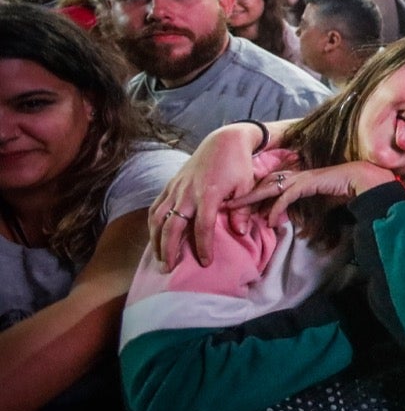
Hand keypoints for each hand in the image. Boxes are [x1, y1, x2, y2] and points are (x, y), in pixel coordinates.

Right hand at [149, 123, 260, 266]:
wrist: (223, 141)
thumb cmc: (238, 164)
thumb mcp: (246, 186)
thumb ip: (242, 210)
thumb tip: (239, 233)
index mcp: (209, 194)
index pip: (202, 227)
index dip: (203, 247)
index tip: (205, 263)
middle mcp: (187, 193)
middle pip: (172, 226)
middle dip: (169, 250)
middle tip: (169, 269)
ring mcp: (176, 188)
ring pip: (158, 218)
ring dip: (156, 240)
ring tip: (159, 259)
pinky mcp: (170, 184)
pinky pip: (155, 207)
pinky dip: (152, 224)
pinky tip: (154, 237)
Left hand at [225, 161, 393, 227]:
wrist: (367, 182)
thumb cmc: (348, 192)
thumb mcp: (322, 203)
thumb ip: (308, 210)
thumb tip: (300, 228)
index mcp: (299, 178)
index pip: (272, 184)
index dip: (255, 194)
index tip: (240, 205)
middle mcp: (298, 175)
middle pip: (265, 183)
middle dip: (245, 195)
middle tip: (226, 204)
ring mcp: (303, 177)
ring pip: (270, 188)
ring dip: (253, 200)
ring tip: (236, 211)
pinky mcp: (309, 182)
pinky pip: (287, 196)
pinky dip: (276, 208)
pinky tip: (269, 220)